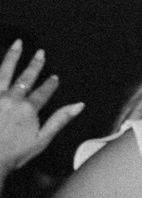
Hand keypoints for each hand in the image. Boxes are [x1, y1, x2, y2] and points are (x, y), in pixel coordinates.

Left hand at [0, 41, 82, 172]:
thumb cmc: (15, 153)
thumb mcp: (42, 139)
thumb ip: (60, 119)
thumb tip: (79, 105)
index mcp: (28, 108)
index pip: (43, 91)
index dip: (50, 84)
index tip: (54, 77)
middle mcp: (11, 98)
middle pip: (24, 77)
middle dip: (34, 64)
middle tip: (39, 53)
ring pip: (4, 72)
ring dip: (12, 57)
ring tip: (18, 44)